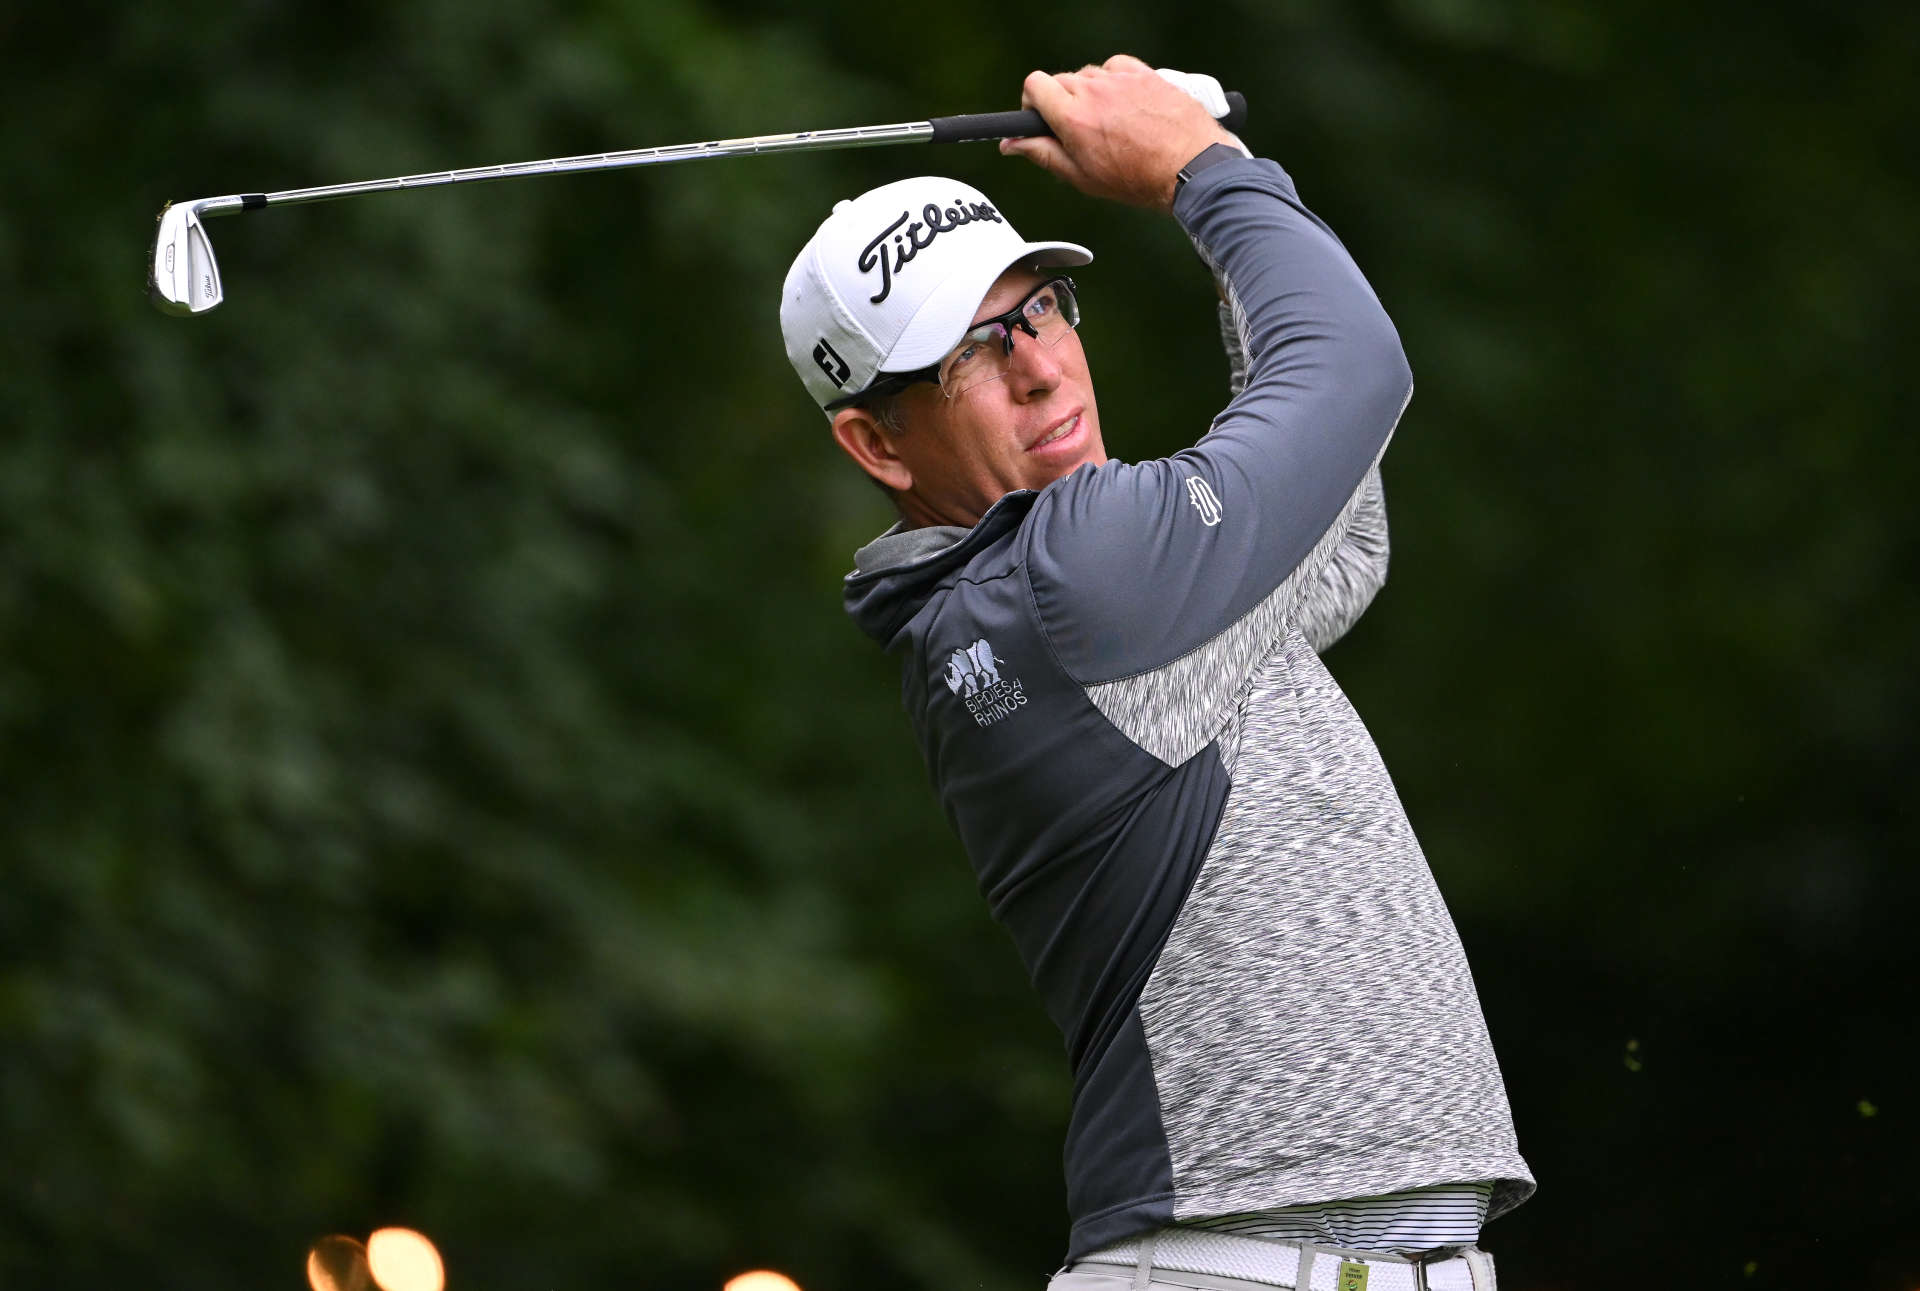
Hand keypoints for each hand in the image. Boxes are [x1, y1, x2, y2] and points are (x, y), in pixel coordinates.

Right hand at [999, 55, 1239, 210]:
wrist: (1190, 168)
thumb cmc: (1138, 179)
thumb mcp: (1082, 176)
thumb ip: (1042, 153)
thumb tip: (1011, 143)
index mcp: (1073, 117)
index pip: (1034, 84)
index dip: (1033, 101)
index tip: (1040, 116)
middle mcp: (1094, 91)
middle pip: (1060, 80)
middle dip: (1062, 102)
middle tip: (1079, 131)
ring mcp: (1121, 79)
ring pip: (1089, 75)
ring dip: (1090, 94)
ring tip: (1109, 123)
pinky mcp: (1144, 73)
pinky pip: (1117, 67)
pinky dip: (1115, 82)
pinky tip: (1125, 105)